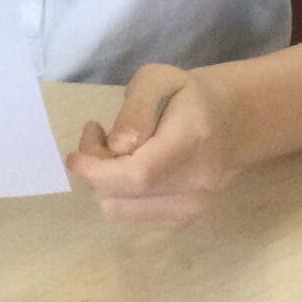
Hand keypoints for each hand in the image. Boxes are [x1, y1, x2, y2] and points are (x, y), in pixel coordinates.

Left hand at [66, 65, 237, 227]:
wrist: (227, 123)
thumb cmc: (186, 96)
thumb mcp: (157, 80)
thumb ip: (136, 109)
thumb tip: (117, 147)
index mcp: (191, 142)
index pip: (138, 174)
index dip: (97, 172)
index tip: (74, 157)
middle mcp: (195, 184)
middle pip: (121, 196)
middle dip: (93, 170)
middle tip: (97, 135)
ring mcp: (191, 209)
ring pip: (118, 212)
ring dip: (102, 184)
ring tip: (112, 152)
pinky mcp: (182, 221)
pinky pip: (129, 218)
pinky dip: (116, 196)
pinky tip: (125, 171)